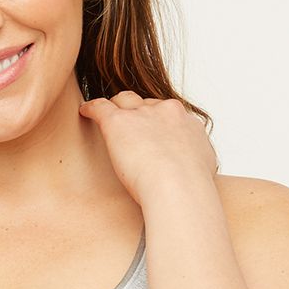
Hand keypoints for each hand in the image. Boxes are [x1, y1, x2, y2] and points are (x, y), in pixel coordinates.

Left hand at [78, 89, 218, 202]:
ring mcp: (141, 115)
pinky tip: (85, 111)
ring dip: (117, 107)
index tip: (152, 134)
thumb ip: (196, 161)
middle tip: (129, 126)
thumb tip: (195, 168)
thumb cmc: (190, 188)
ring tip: (106, 117)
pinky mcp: (118, 122)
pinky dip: (91, 108)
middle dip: (138, 112)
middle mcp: (165, 111)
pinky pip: (100, 108)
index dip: (158, 123)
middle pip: (146, 103)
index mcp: (185, 122)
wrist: (178, 186)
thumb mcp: (203, 169)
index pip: (168, 114)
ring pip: (124, 100)